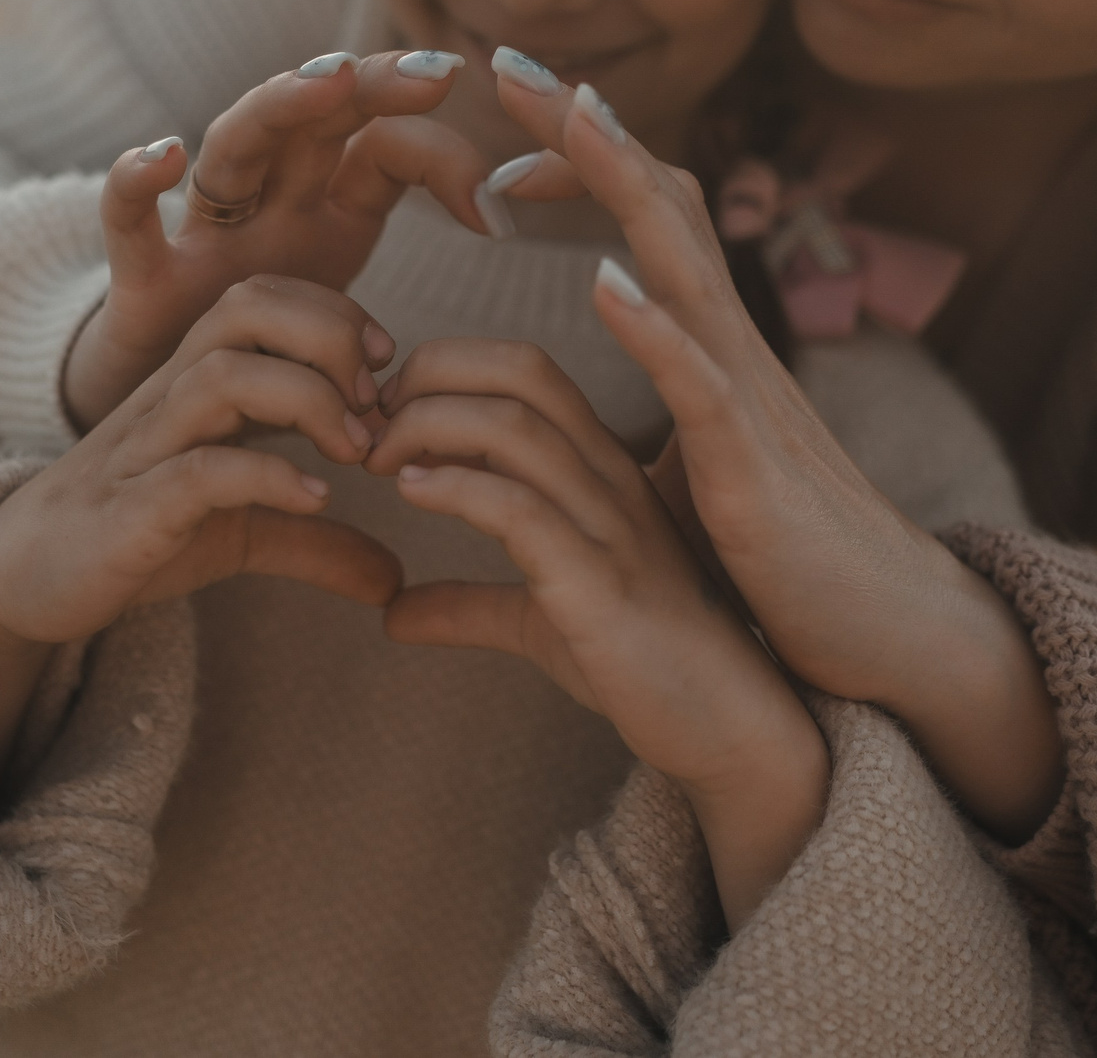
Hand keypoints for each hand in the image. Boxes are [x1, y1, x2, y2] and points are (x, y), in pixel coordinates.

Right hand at [0, 275, 404, 810]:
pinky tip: (317, 502)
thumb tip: (397, 579)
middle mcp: (171, 395)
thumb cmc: (136, 532)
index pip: (265, 297)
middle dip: (327, 336)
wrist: (26, 578)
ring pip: (224, 375)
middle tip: (377, 401)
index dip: (334, 313)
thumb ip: (317, 542)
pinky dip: (269, 478)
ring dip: (308, 400)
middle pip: (246, 309)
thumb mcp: (240, 531)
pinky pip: (199, 471)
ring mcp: (147, 447)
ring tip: (356, 451)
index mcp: (197, 379)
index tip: (384, 369)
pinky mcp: (129, 510)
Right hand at [64, 50, 501, 429]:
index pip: (387, 155)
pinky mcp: (141, 290)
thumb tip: (436, 447)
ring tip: (330, 81)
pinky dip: (135, 186)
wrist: (146, 463)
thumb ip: (380, 382)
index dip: (447, 164)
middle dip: (375, 86)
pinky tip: (165, 156)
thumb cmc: (248, 416)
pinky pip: (129, 226)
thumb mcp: (337, 383)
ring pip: (236, 148)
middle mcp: (266, 217)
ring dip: (281, 106)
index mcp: (322, 225)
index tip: (500, 218)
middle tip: (437, 73)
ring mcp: (202, 244)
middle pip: (318, 121)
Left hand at [368, 332, 828, 928]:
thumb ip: (468, 604)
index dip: (446, 367)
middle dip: (430, 373)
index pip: (524, 368)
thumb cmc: (637, 663)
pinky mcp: (599, 585)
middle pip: (519, 371)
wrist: (726, 728)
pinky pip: (521, 509)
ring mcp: (610, 526)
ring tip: (376, 458)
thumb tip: (391, 613)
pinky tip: (412, 494)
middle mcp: (611, 478)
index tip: (386, 414)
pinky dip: (455, 488)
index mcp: (602, 468)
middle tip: (369, 423)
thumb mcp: (537, 620)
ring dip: (427, 426)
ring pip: (515, 427)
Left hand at [487, 58, 1063, 841]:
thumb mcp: (666, 491)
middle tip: (499, 58)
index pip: (640, 218)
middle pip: (656, 203)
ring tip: (563, 116)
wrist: (882, 641)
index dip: (575, 159)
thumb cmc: (769, 570)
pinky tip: (604, 283)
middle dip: (581, 128)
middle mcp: (731, 349)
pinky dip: (656, 328)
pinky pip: (703, 384)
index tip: (496, 116)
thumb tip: (517, 451)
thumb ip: (599, 451)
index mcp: (708, 348)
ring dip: (619, 187)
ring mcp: (747, 401)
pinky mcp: (751, 472)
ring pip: (682, 263)